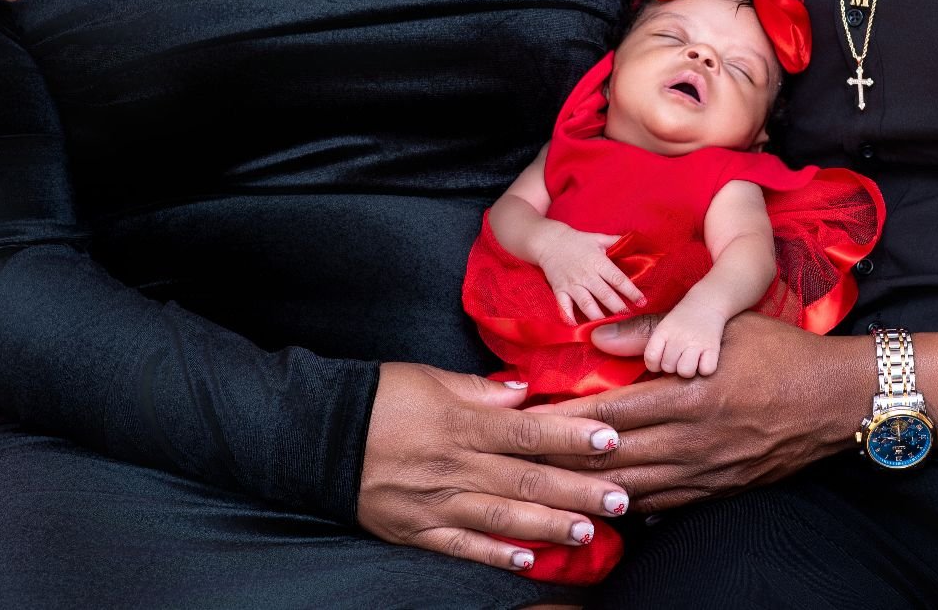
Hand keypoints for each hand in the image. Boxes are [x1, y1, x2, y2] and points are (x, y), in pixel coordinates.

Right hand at [358, 364, 631, 574]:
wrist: (316, 433)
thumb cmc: (377, 398)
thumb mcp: (428, 378)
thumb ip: (479, 390)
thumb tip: (525, 392)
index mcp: (459, 424)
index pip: (527, 431)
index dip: (571, 437)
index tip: (610, 440)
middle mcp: (452, 466)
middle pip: (526, 480)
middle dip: (578, 490)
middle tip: (622, 497)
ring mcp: (434, 502)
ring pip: (503, 518)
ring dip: (549, 525)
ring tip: (589, 530)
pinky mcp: (415, 529)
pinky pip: (462, 546)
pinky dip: (495, 554)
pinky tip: (527, 559)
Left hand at [532, 313, 870, 511]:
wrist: (837, 400)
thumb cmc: (781, 353)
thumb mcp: (724, 327)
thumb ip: (657, 331)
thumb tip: (599, 338)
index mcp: (692, 394)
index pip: (612, 411)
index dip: (567, 417)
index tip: (532, 415)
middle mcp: (695, 439)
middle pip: (613, 456)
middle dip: (564, 458)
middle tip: (524, 456)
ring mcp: (707, 470)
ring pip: (632, 486)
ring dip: (588, 487)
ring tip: (549, 484)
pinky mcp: (719, 488)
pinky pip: (663, 502)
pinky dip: (628, 502)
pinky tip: (601, 500)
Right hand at [536, 223, 645, 324]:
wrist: (550, 242)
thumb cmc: (578, 241)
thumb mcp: (599, 238)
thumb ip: (617, 242)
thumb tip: (636, 241)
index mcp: (599, 262)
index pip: (618, 279)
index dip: (631, 291)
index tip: (642, 302)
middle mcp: (586, 275)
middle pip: (604, 294)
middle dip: (617, 307)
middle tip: (628, 317)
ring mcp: (572, 284)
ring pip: (586, 304)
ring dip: (598, 316)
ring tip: (608, 325)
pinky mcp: (559, 290)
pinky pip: (564, 306)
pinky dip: (569, 317)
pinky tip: (576, 326)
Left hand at [645, 298, 728, 376]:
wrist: (707, 303)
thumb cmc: (682, 320)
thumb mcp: (664, 326)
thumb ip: (657, 345)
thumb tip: (653, 370)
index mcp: (664, 331)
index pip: (651, 357)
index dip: (654, 365)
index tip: (661, 360)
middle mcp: (679, 337)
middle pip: (668, 367)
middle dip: (673, 366)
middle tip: (680, 356)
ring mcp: (696, 342)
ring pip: (685, 371)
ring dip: (688, 370)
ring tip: (691, 360)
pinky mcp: (713, 347)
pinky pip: (706, 370)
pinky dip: (705, 368)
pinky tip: (704, 359)